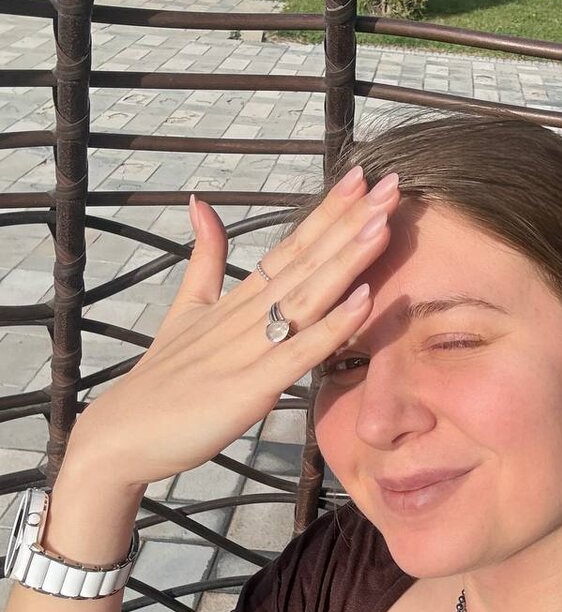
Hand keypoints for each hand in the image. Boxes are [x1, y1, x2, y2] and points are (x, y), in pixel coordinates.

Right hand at [66, 168, 398, 489]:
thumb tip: (202, 205)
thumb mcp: (186, 309)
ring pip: (306, 296)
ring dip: (347, 259)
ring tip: (382, 222)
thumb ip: (205, 260)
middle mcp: (245, 315)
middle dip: (349, 221)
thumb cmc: (162, 382)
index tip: (363, 175)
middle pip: (306, 260)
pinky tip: (365, 298)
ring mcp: (247, 349)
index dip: (328, 212)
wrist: (121, 436)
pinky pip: (299, 352)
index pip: (290, 246)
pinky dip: (332, 325)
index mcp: (237, 299)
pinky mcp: (249, 387)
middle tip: (389, 182)